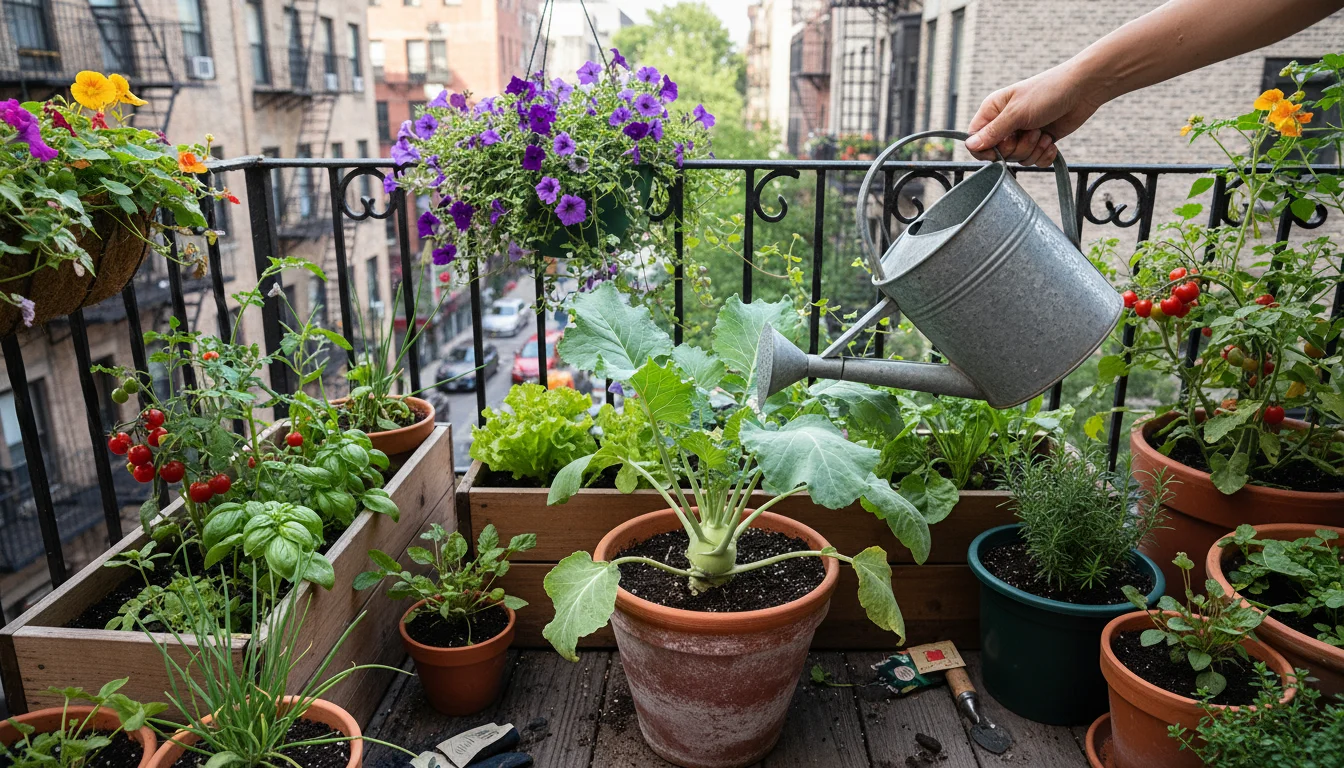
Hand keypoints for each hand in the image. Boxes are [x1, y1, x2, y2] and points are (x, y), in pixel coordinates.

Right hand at [965, 65, 1104, 166]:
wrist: (1083, 89)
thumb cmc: (1048, 92)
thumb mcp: (1017, 113)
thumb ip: (993, 132)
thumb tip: (970, 146)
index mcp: (993, 111)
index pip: (976, 140)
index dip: (986, 150)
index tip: (1001, 148)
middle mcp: (1005, 123)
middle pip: (999, 153)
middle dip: (1017, 148)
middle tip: (1031, 132)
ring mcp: (1023, 133)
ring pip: (1018, 159)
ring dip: (1033, 150)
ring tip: (1043, 133)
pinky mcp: (1039, 141)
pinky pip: (1034, 161)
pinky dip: (1044, 155)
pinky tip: (1051, 141)